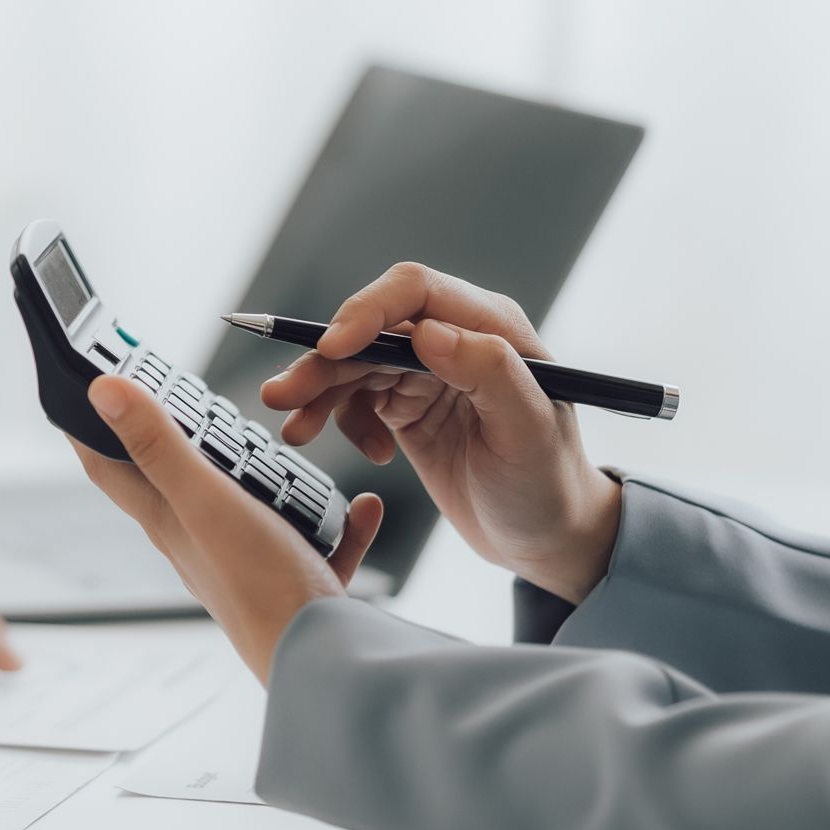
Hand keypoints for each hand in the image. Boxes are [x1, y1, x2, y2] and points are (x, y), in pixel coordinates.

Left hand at [71, 376, 382, 681]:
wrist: (319, 661)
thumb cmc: (258, 584)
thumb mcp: (206, 499)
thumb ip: (159, 445)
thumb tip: (103, 390)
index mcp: (168, 519)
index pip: (109, 466)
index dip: (85, 426)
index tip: (75, 389)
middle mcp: (199, 541)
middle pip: (174, 482)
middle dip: (170, 441)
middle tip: (171, 398)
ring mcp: (248, 564)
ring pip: (248, 511)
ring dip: (259, 479)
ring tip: (270, 449)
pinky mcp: (297, 585)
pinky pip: (321, 544)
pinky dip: (341, 525)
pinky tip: (365, 506)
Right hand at [258, 262, 620, 601]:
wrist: (544, 537)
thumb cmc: (548, 485)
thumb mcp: (528, 432)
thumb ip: (488, 373)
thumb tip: (428, 331)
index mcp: (492, 330)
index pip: (416, 292)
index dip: (367, 311)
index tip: (331, 347)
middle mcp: (455, 341)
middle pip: (371, 330)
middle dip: (323, 362)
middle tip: (282, 397)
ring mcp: (428, 373)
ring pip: (353, 363)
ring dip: (318, 393)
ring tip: (294, 431)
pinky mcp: (407, 405)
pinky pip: (355, 397)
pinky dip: (344, 421)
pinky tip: (373, 454)